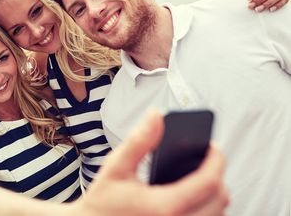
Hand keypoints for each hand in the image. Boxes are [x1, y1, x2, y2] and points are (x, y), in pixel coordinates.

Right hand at [69, 110, 228, 215]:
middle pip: (220, 200)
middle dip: (218, 175)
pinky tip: (190, 197)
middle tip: (206, 159)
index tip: (214, 147)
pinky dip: (204, 210)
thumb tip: (156, 115)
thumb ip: (138, 141)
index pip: (209, 182)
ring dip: (213, 195)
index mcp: (163, 206)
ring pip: (217, 215)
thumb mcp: (115, 167)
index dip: (216, 160)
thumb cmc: (102, 201)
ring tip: (198, 176)